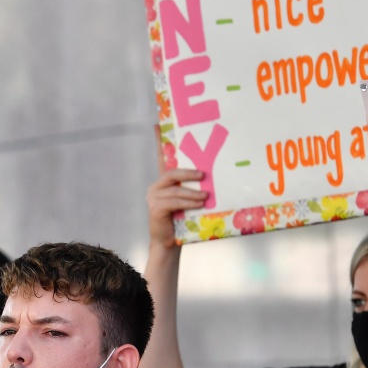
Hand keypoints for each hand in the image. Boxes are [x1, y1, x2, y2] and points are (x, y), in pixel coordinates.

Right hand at [148, 126, 206, 249]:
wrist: (169, 243)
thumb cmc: (182, 221)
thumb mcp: (190, 201)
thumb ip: (195, 188)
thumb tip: (214, 179)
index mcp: (165, 182)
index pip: (162, 157)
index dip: (159, 141)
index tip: (157, 124)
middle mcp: (156, 187)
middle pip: (172, 173)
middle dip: (189, 173)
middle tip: (204, 175)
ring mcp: (153, 197)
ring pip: (175, 189)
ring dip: (193, 193)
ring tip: (206, 196)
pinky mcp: (155, 208)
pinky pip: (174, 201)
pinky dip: (188, 202)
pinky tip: (199, 204)